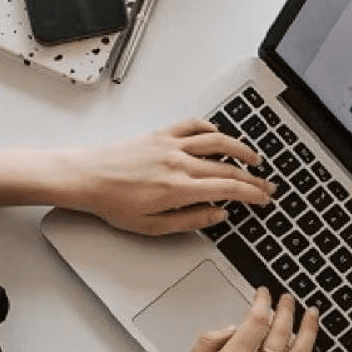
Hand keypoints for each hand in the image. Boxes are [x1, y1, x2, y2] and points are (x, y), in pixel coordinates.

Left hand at [62, 119, 273, 234]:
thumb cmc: (112, 202)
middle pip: (228, 167)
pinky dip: (211, 129)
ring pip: (217, 141)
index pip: (228, 188)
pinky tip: (218, 136)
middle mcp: (178, 162)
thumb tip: (217, 215)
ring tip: (253, 159)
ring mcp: (170, 145)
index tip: (264, 198)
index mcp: (178, 188)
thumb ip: (189, 221)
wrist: (85, 177)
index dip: (252, 194)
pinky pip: (193, 125)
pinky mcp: (160, 134)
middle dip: (253, 178)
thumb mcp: (151, 226)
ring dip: (240, 149)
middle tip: (266, 185)